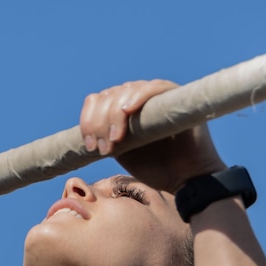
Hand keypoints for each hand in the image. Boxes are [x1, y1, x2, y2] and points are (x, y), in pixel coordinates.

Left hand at [80, 80, 226, 191]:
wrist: (184, 178)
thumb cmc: (154, 168)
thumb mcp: (120, 151)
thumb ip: (104, 136)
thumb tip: (81, 132)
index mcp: (121, 109)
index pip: (96, 101)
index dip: (88, 120)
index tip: (90, 146)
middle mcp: (136, 98)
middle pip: (108, 95)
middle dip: (99, 122)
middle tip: (103, 148)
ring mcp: (155, 95)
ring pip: (125, 90)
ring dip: (113, 115)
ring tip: (115, 140)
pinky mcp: (175, 95)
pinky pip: (154, 87)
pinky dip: (138, 96)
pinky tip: (128, 110)